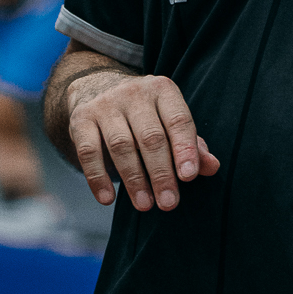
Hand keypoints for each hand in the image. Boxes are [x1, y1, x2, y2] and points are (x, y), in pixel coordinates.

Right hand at [65, 69, 219, 211]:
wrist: (97, 88)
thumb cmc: (146, 114)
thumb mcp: (170, 121)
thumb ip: (192, 144)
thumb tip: (212, 167)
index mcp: (162, 89)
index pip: (178, 120)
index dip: (184, 149)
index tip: (188, 177)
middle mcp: (134, 93)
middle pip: (150, 137)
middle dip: (161, 173)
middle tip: (169, 203)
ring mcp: (105, 104)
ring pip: (121, 146)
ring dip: (134, 179)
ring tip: (145, 205)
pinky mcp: (80, 119)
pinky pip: (88, 152)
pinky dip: (97, 177)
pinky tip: (107, 199)